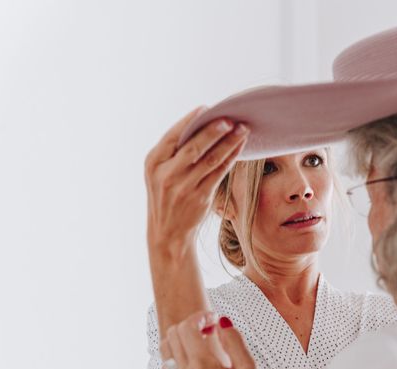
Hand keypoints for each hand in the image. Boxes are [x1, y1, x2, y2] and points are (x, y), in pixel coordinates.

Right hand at [145, 107, 249, 251]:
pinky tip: (239, 148)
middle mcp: (167, 174)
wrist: (167, 232)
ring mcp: (184, 187)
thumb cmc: (166, 196)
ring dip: (229, 143)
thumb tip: (200, 125)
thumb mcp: (158, 173)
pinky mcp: (201, 197)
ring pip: (211, 159)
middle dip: (213, 130)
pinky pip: (219, 173)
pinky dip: (231, 158)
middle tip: (230, 118)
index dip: (190, 121)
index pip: (173, 136)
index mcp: (153, 162)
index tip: (205, 108)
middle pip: (194, 147)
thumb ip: (172, 153)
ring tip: (242, 129)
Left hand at [160, 312, 267, 368]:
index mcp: (202, 368)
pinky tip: (199, 352)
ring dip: (183, 334)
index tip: (215, 318)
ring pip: (167, 345)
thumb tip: (222, 320)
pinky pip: (169, 360)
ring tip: (204, 337)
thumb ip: (234, 340)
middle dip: (192, 322)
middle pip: (174, 333)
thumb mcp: (250, 368)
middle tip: (212, 325)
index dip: (201, 315)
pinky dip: (179, 348)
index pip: (187, 328)